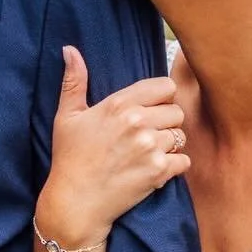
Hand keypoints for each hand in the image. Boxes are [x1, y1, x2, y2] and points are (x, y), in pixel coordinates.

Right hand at [39, 46, 189, 242]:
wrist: (75, 202)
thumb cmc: (70, 158)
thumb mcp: (67, 116)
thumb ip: (74, 80)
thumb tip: (69, 49)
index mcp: (119, 104)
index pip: (165, 87)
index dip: (161, 98)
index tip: (149, 111)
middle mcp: (137, 122)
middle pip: (177, 112)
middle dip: (165, 123)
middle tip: (147, 135)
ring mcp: (149, 147)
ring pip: (180, 136)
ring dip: (169, 145)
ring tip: (148, 153)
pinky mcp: (158, 172)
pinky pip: (184, 160)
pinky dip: (174, 166)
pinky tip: (155, 169)